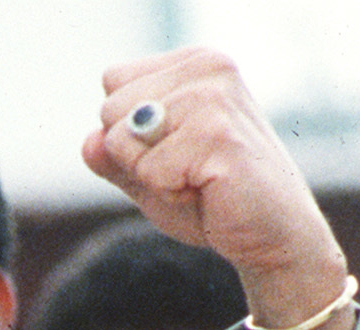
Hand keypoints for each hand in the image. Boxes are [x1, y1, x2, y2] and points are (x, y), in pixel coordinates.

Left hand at [83, 48, 350, 329]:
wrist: (268, 235)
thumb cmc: (210, 201)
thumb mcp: (148, 174)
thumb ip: (113, 156)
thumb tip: (91, 141)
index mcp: (193, 64)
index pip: (113, 84)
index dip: (128, 133)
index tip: (175, 151)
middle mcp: (207, 68)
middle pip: (110, 110)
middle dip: (135, 156)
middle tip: (187, 170)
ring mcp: (214, 97)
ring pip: (122, 140)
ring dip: (152, 176)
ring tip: (198, 179)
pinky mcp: (217, 135)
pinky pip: (148, 170)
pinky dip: (169, 194)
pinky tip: (208, 190)